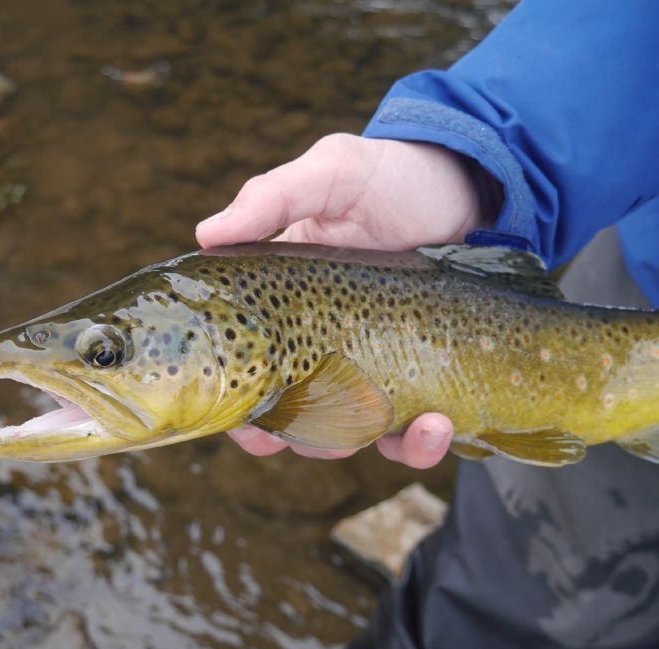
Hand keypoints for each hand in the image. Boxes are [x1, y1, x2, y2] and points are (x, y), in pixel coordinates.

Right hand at [196, 134, 483, 467]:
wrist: (470, 189)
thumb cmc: (392, 178)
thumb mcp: (332, 174)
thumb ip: (273, 198)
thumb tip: (206, 235)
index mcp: (288, 309)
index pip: (251, 372)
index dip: (243, 412)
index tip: (247, 429)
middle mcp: (327, 347)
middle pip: (299, 417)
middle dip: (305, 440)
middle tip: (324, 438)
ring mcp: (377, 366)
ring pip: (357, 433)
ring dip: (373, 445)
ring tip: (402, 427)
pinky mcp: (425, 378)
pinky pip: (415, 431)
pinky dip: (423, 443)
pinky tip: (437, 424)